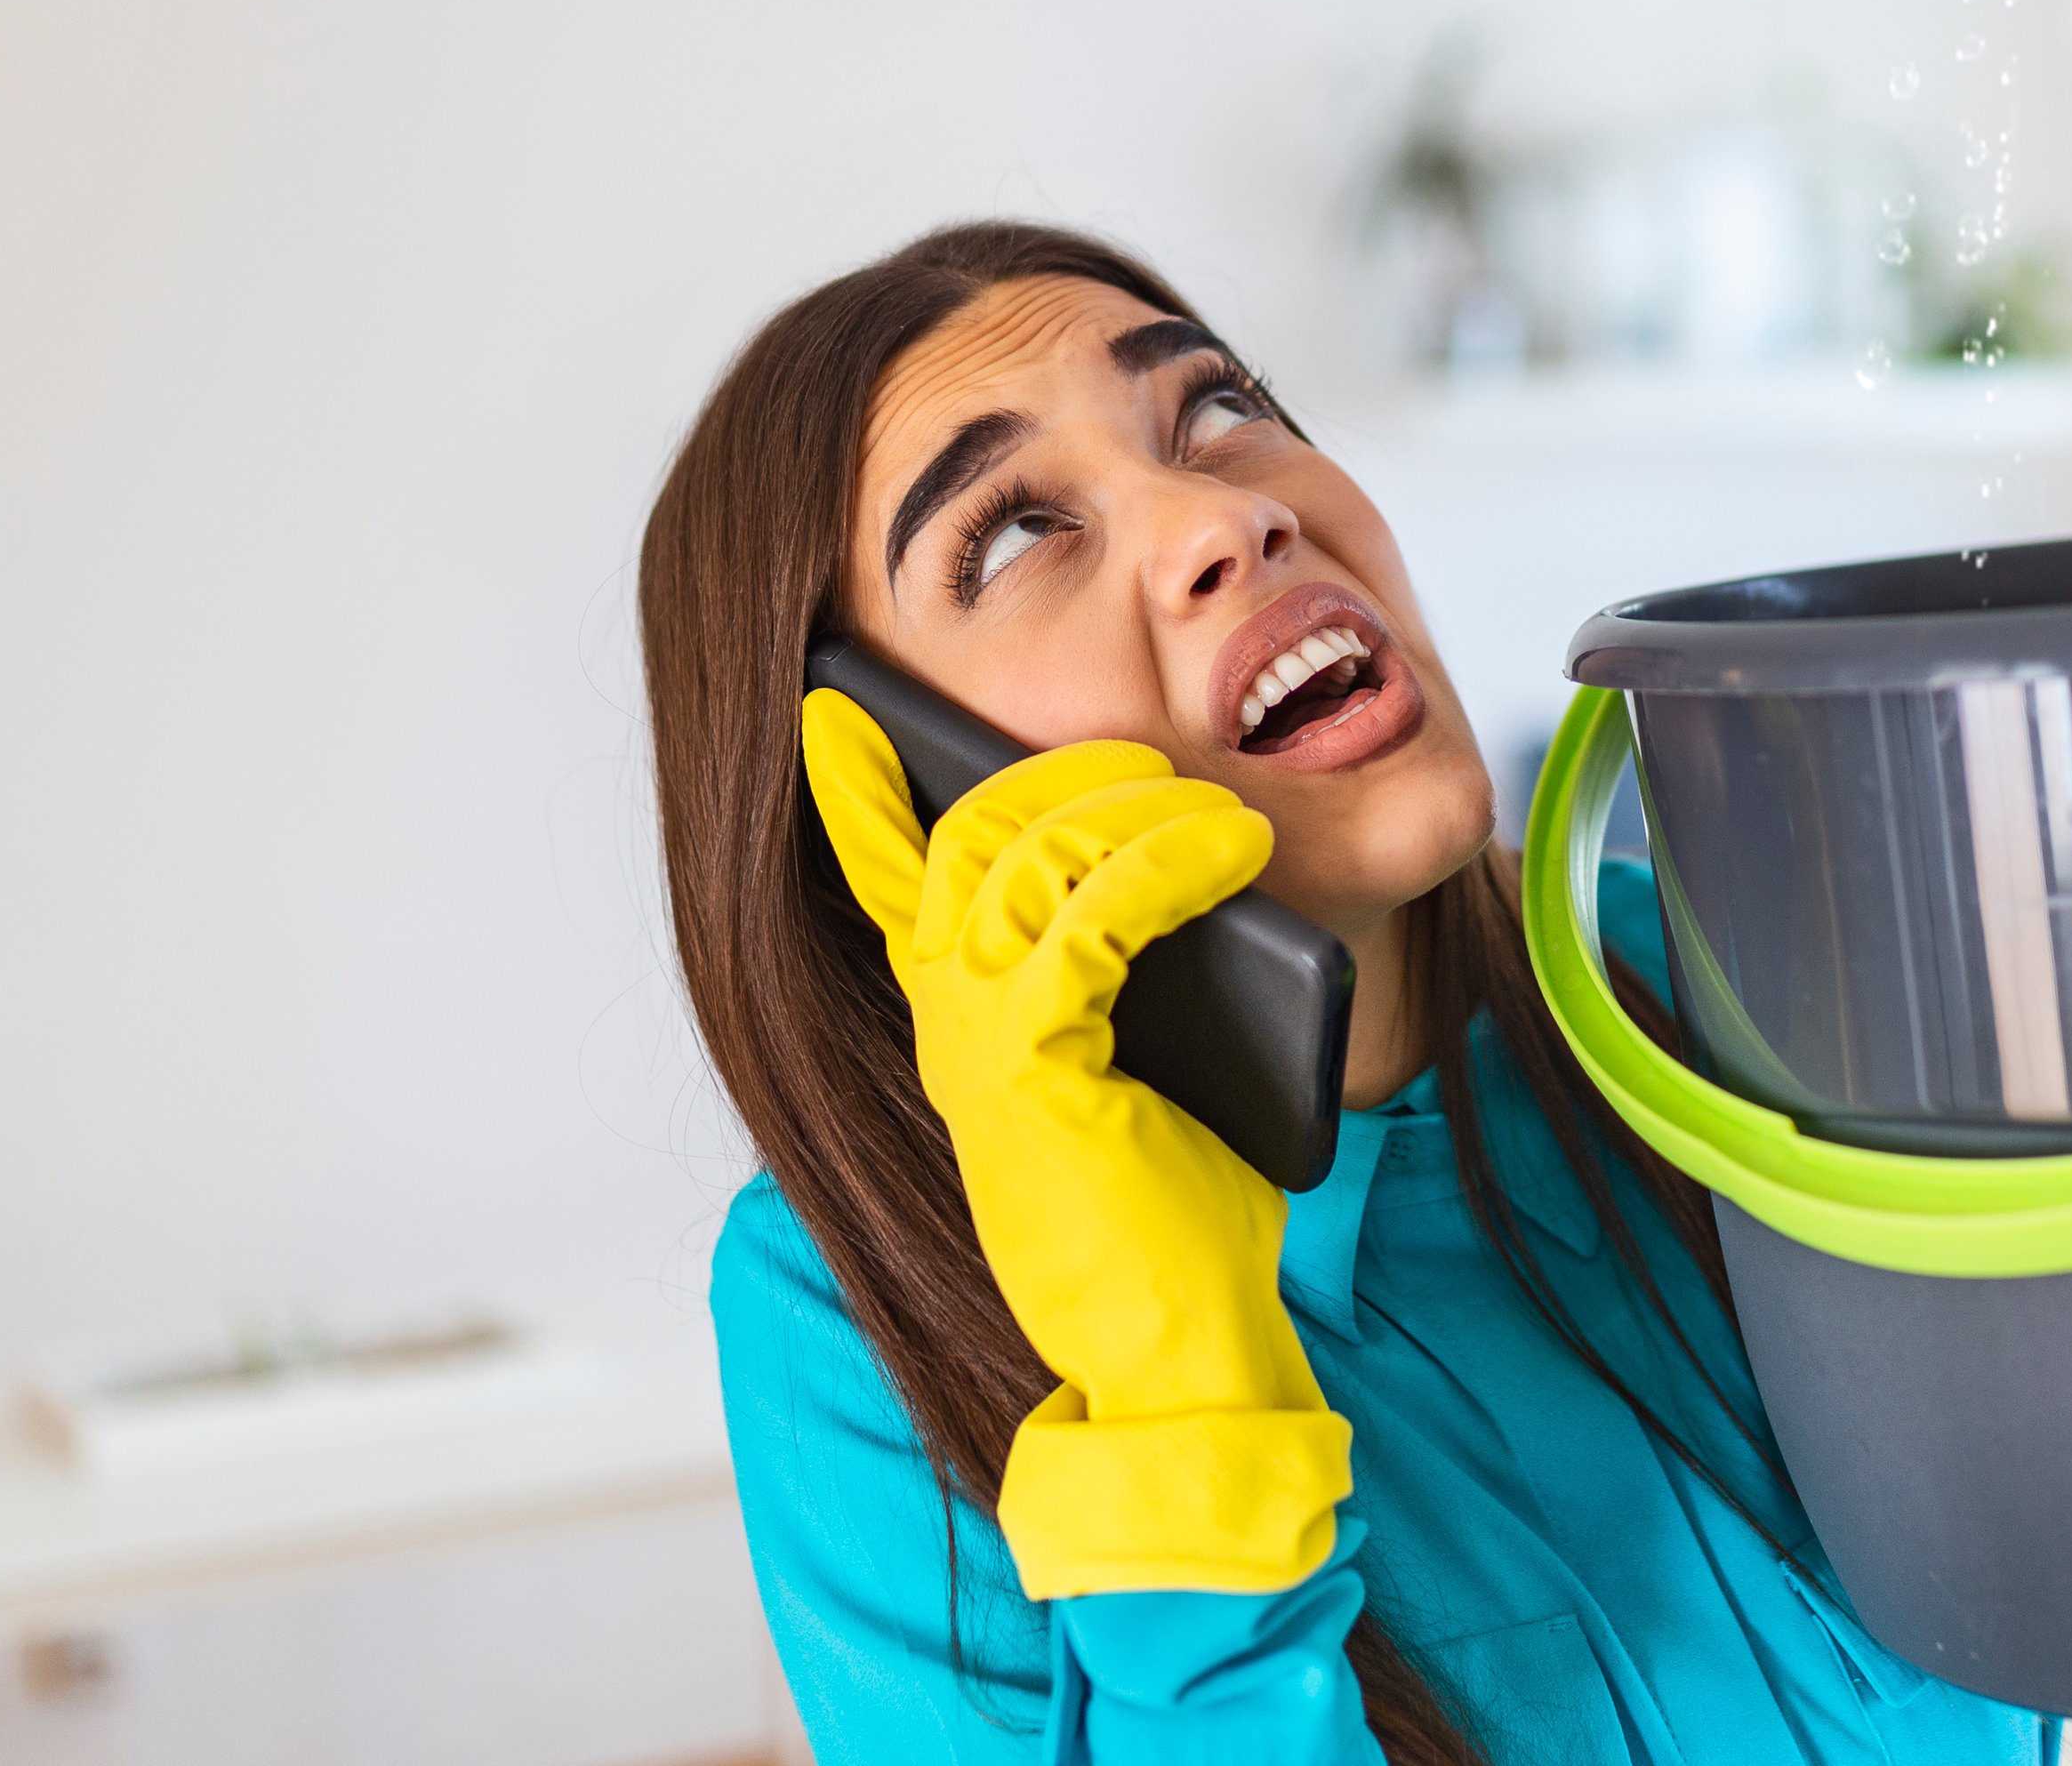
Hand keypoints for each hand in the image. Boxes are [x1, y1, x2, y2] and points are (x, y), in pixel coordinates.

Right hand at [801, 694, 1351, 1597]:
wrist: (1172, 1355)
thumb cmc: (1171, 1234)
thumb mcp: (1146, 1083)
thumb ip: (1130, 989)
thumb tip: (1187, 879)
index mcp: (962, 1036)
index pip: (885, 890)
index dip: (856, 798)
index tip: (842, 715)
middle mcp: (946, 1032)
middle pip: (965, 839)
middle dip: (1055, 772)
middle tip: (1145, 763)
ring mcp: (977, 1048)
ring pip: (1026, 858)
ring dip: (1135, 812)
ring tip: (1225, 821)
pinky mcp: (1031, 1067)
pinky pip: (1091, 915)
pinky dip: (1168, 862)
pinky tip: (1228, 852)